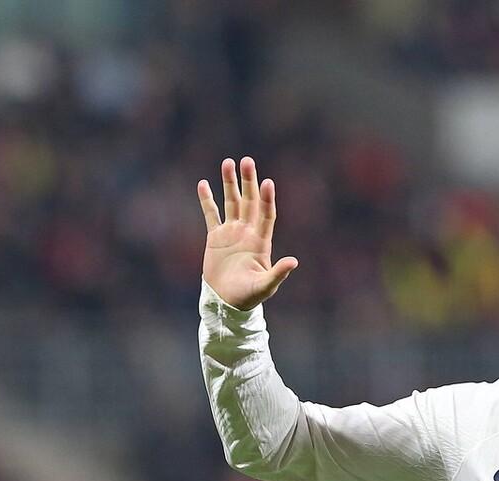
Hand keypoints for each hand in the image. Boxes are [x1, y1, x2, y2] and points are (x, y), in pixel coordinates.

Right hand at [197, 157, 297, 309]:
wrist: (227, 302)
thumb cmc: (249, 296)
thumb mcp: (265, 286)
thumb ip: (278, 273)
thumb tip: (294, 261)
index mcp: (261, 242)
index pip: (266, 215)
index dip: (267, 199)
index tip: (267, 182)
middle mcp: (247, 232)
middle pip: (249, 202)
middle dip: (249, 182)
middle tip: (247, 161)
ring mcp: (231, 233)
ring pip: (231, 202)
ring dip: (230, 183)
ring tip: (228, 162)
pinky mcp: (215, 237)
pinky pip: (211, 214)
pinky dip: (207, 200)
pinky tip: (204, 183)